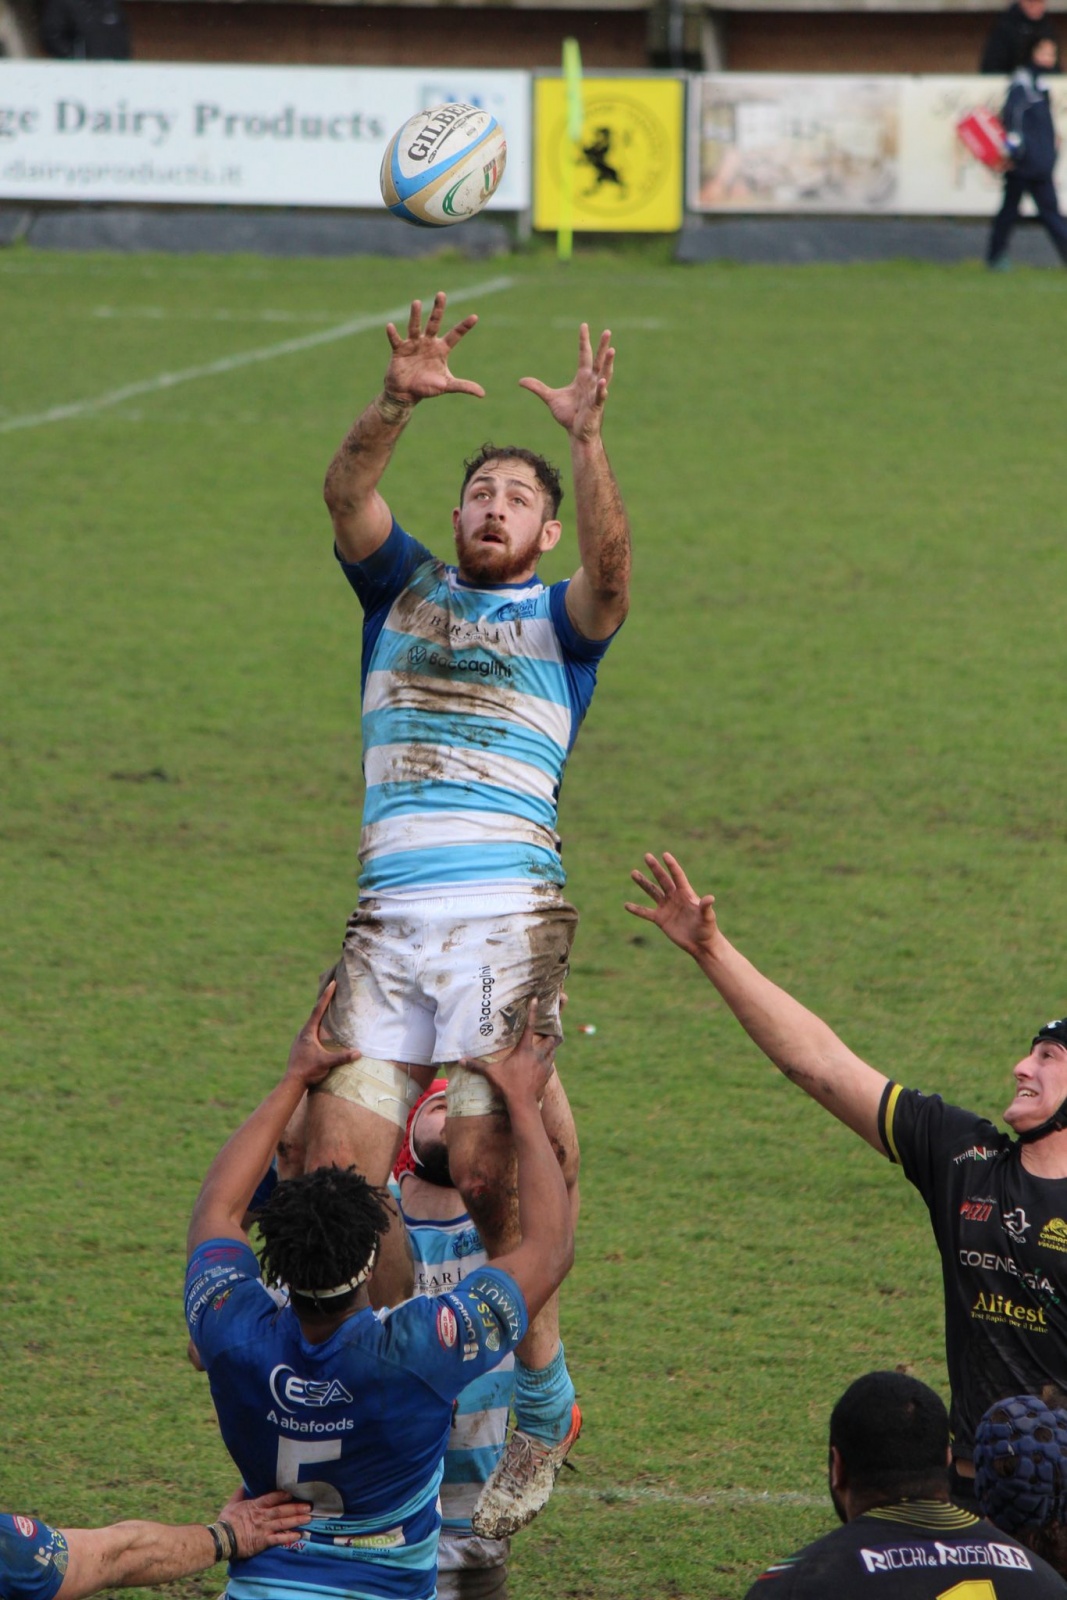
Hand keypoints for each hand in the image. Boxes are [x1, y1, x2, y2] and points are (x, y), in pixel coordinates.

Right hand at [216, 1489, 310, 1557]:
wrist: (222, 1539)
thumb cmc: (226, 1522)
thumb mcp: (232, 1504)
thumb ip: (239, 1493)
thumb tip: (243, 1482)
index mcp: (255, 1506)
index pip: (272, 1498)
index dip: (283, 1495)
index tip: (293, 1493)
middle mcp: (262, 1516)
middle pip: (281, 1510)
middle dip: (296, 1508)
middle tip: (309, 1506)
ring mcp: (264, 1529)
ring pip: (283, 1523)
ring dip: (296, 1520)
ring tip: (308, 1518)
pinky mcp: (263, 1541)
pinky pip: (278, 1539)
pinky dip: (289, 1537)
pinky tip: (298, 1535)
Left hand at [285, 982, 358, 1088]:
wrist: (292, 1082)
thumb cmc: (308, 1071)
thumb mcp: (326, 1063)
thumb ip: (342, 1057)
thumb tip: (358, 1052)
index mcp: (308, 1032)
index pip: (318, 1009)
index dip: (326, 996)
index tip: (332, 983)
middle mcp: (303, 1032)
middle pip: (315, 1013)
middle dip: (324, 1002)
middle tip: (333, 990)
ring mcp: (301, 1039)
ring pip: (313, 1023)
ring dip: (321, 1015)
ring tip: (330, 1009)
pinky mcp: (301, 1046)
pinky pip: (312, 1031)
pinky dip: (319, 1026)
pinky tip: (323, 1032)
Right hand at [383, 293, 485, 403]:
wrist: (406, 393)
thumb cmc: (428, 387)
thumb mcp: (447, 386)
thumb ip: (463, 386)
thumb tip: (483, 394)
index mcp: (441, 349)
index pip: (455, 335)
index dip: (464, 327)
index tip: (475, 317)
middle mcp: (428, 342)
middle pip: (434, 322)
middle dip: (438, 309)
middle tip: (441, 294)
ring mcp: (413, 344)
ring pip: (415, 327)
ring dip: (415, 316)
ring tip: (416, 302)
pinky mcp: (399, 350)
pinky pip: (396, 340)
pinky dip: (393, 334)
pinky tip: (390, 326)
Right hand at [459, 998, 555, 1104]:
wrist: (522, 1103)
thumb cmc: (507, 1086)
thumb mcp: (490, 1074)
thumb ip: (476, 1065)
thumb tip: (460, 1061)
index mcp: (524, 1049)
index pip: (529, 1026)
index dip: (532, 1012)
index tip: (536, 999)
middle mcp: (537, 1055)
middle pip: (550, 1039)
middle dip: (550, 1035)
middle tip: (548, 1032)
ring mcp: (544, 1065)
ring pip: (553, 1051)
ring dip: (550, 1048)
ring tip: (547, 1046)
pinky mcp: (547, 1076)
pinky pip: (551, 1066)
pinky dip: (549, 1062)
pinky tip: (545, 1064)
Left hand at [520, 323, 613, 440]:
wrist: (577, 434)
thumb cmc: (568, 416)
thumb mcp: (550, 398)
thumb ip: (538, 388)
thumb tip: (520, 381)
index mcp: (582, 377)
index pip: (584, 355)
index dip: (584, 341)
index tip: (583, 326)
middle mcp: (591, 382)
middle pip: (598, 361)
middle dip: (602, 346)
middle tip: (607, 331)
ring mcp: (595, 393)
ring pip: (604, 375)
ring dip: (608, 363)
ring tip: (611, 350)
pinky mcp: (596, 406)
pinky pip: (600, 396)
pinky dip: (601, 389)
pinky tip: (602, 382)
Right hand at [625, 852, 719, 958]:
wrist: (701, 944)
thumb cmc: (707, 929)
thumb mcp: (708, 917)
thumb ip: (705, 907)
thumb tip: (710, 898)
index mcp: (686, 894)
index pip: (677, 876)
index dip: (671, 866)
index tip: (665, 854)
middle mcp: (675, 897)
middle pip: (663, 879)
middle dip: (655, 868)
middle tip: (647, 856)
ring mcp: (666, 907)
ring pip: (652, 892)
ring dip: (643, 882)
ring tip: (633, 872)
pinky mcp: (660, 919)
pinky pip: (645, 913)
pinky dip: (636, 909)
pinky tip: (626, 905)